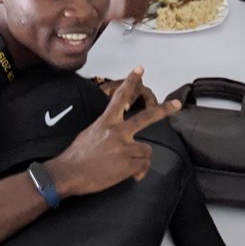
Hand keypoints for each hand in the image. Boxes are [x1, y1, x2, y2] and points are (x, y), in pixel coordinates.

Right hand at [48, 68, 179, 196]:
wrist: (67, 174)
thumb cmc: (76, 156)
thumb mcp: (89, 133)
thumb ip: (107, 130)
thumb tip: (117, 136)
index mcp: (106, 122)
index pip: (120, 97)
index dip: (131, 82)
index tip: (140, 69)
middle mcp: (117, 131)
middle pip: (146, 117)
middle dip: (164, 110)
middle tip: (177, 104)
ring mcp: (124, 147)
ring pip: (146, 150)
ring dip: (139, 160)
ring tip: (124, 166)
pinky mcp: (128, 164)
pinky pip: (143, 167)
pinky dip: (138, 173)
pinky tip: (128, 176)